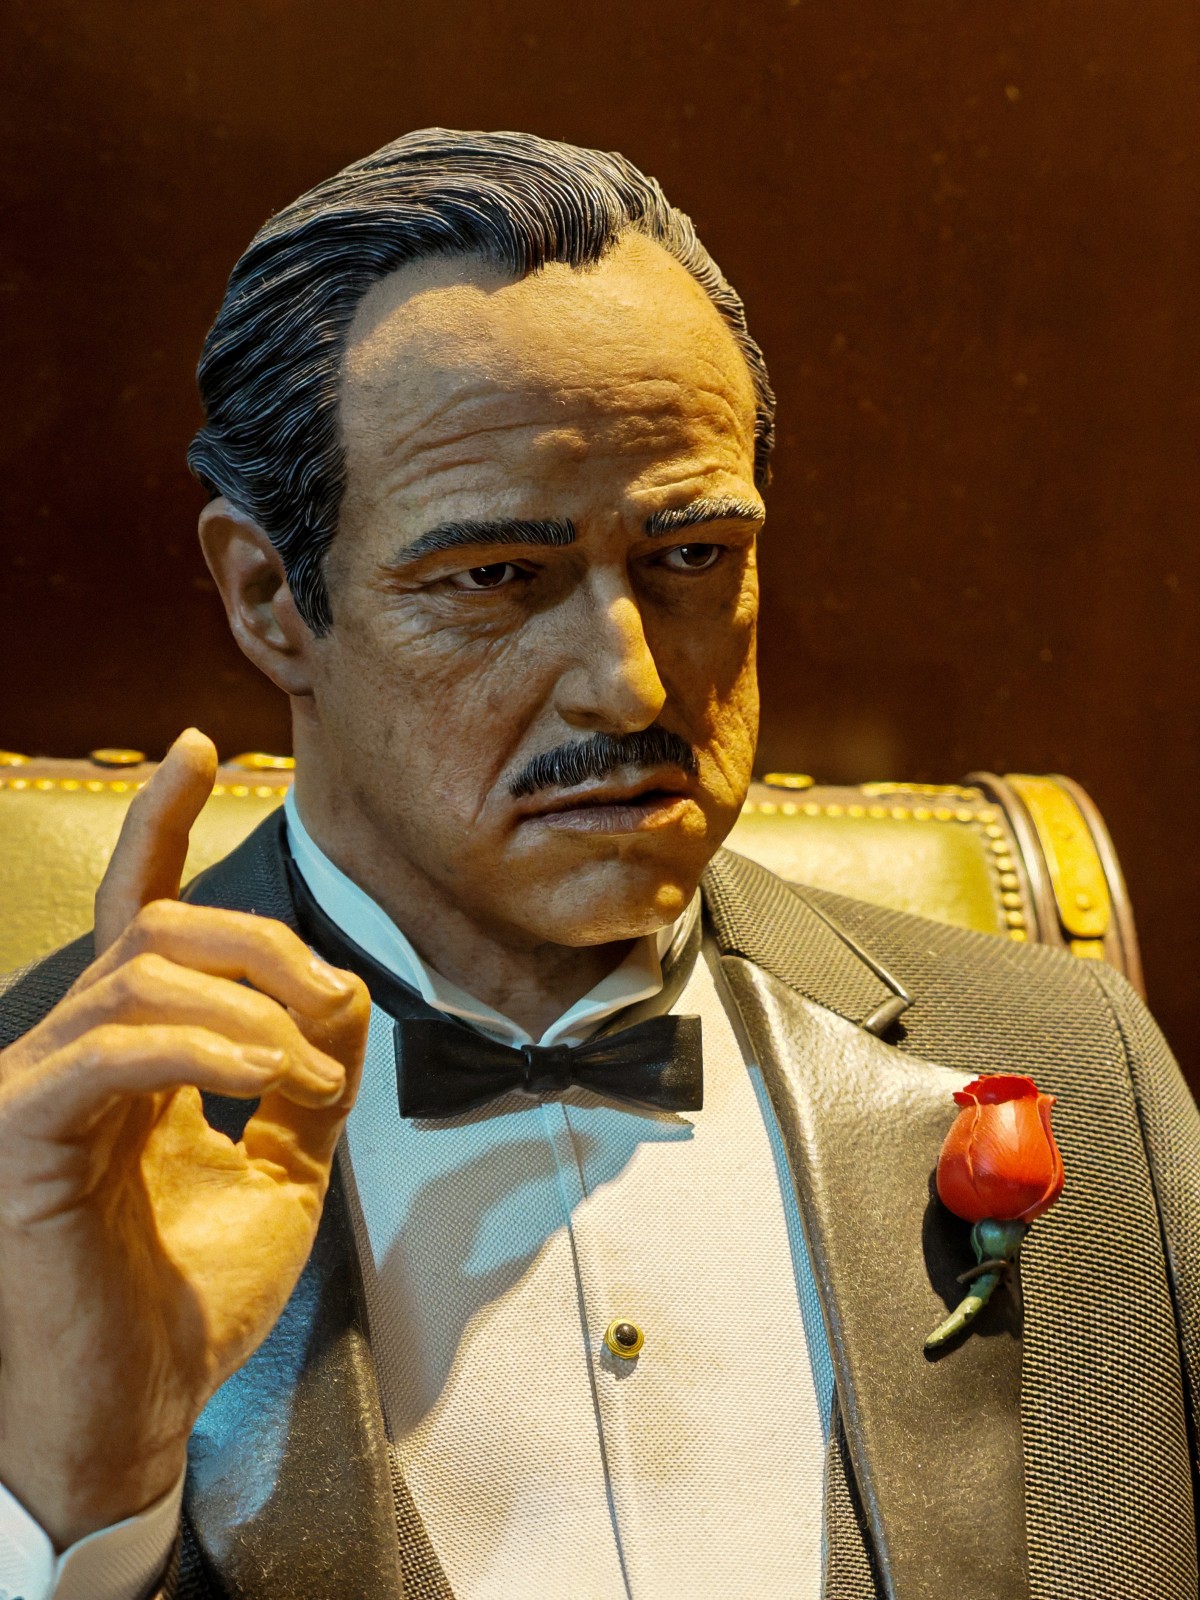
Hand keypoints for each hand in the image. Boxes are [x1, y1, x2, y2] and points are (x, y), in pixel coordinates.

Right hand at [0, 730, 369, 1546]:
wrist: (129, 1414)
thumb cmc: (186, 1298)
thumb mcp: (282, 1168)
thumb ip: (308, 1070)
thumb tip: (339, 987)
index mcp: (128, 1051)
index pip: (134, 910)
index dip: (163, 822)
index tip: (201, 748)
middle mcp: (71, 1049)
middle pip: (163, 922)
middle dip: (269, 946)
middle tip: (332, 1015)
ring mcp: (39, 1086)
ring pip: (143, 967)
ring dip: (257, 1009)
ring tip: (308, 1083)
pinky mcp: (24, 1134)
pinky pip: (113, 1042)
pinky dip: (209, 1046)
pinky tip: (266, 1085)